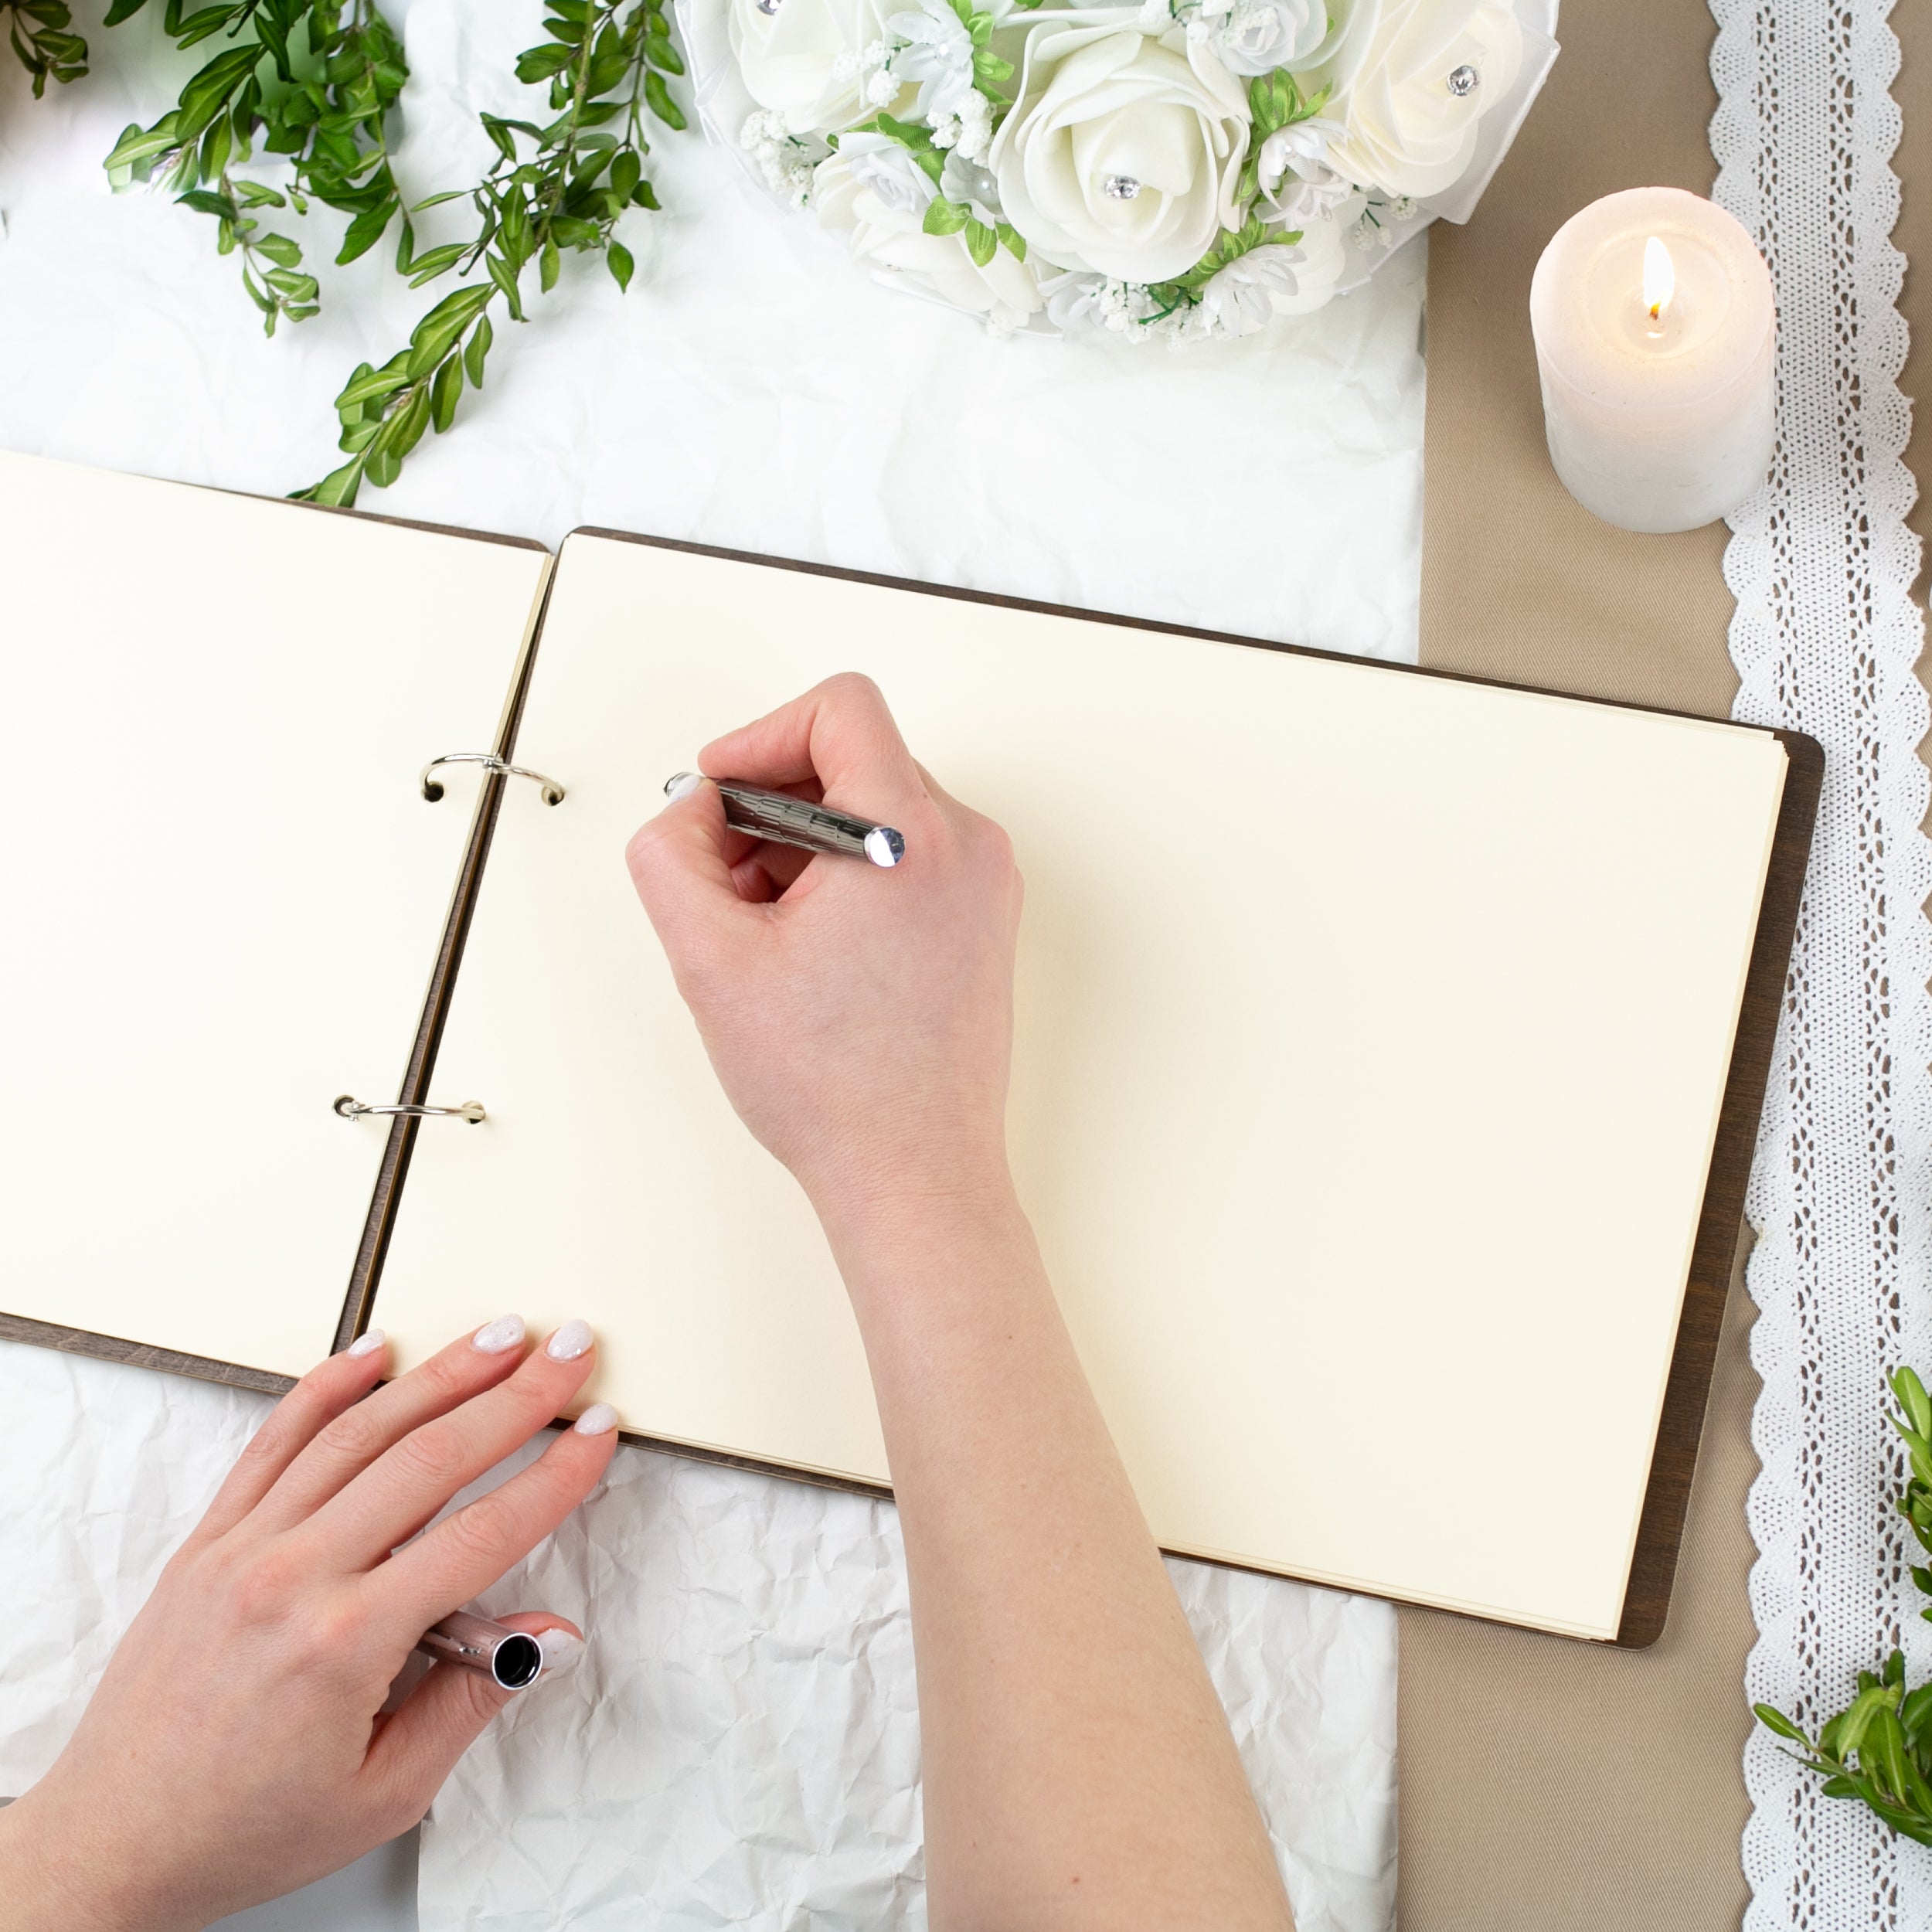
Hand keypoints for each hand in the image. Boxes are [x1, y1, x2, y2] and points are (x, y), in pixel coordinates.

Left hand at [0, 1319, 616, 1931]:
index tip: (594, 1435)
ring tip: (499, 1338)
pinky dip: (328, 1385)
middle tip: (568, 1354)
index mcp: (344, 1645)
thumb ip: (473, 1702)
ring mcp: (243, 1549)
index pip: (481, 1534)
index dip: (553, 1476)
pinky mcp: (208, 1540)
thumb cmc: (241, 1828)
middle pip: (430, 1458)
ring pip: (359, 1430)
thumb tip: (545, 1637)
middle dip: (515, 1397)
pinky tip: (374, 1351)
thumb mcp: (384, 1792)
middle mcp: (291, 1578)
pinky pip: (274, 1440)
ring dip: (440, 1373)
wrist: (116, 1842)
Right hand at [626, 673, 1023, 1223]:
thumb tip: (689, 811)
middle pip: (855, 761)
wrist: (914, 1176)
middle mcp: (967, 847)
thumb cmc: (835, 1087)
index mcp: (911, 835)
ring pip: (878, 813)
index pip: (841, 707)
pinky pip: (907, 860)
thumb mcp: (709, 958)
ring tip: (766, 932)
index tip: (719, 791)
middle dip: (772, 808)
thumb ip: (671, 855)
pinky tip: (809, 954)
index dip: (761, 734)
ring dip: (804, 850)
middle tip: (725, 883)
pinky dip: (848, 880)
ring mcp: (987, 887)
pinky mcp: (985, 925)